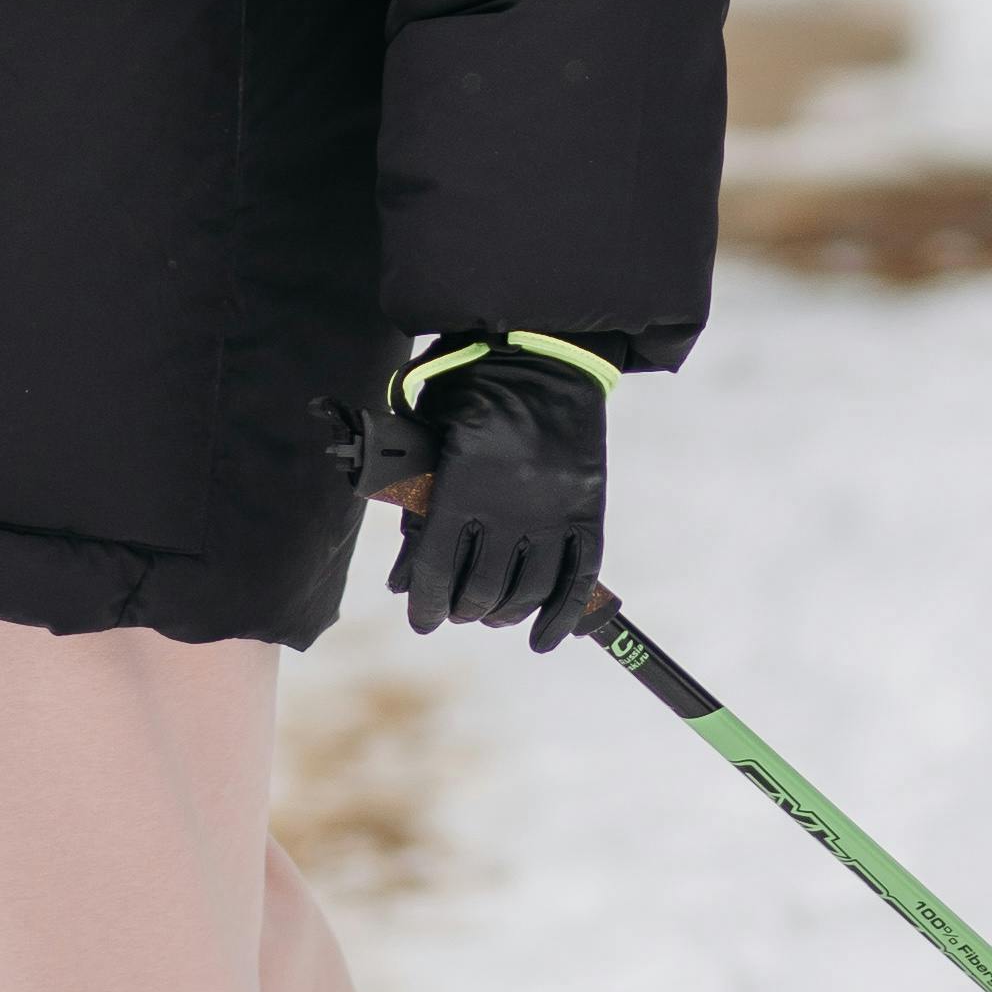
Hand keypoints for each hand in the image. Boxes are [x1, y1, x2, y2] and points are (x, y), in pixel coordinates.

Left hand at [380, 337, 611, 641]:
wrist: (544, 351)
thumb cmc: (471, 389)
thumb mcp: (430, 436)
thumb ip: (417, 505)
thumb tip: (403, 578)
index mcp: (464, 479)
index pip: (436, 567)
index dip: (425, 603)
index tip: (421, 619)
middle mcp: (511, 501)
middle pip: (481, 588)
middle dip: (461, 607)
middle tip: (453, 607)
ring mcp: (555, 507)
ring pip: (527, 591)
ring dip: (503, 612)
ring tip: (490, 611)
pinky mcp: (588, 508)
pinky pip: (578, 580)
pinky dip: (560, 618)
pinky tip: (540, 640)